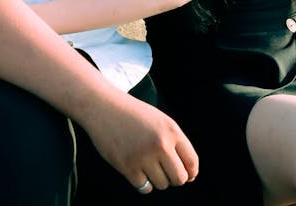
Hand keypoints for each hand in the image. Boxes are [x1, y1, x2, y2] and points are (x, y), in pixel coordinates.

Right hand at [82, 93, 197, 194]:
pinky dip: (143, 183)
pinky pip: (145, 188)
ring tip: (146, 164)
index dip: (191, 172)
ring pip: (162, 184)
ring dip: (157, 179)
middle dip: (174, 178)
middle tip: (164, 170)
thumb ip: (175, 143)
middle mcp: (160, 144)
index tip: (186, 174)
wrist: (103, 106)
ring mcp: (144, 156)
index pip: (192, 162)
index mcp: (171, 130)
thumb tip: (189, 176)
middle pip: (179, 178)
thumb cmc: (133, 114)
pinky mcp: (128, 166)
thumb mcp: (159, 120)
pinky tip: (137, 168)